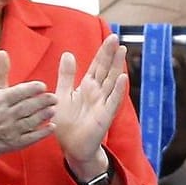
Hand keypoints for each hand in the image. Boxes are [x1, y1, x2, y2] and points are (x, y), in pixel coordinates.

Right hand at [0, 50, 55, 158]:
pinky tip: (52, 126)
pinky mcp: (16, 143)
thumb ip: (0, 72)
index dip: (32, 89)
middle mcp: (4, 115)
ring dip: (44, 115)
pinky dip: (43, 132)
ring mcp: (10, 131)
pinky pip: (32, 138)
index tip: (43, 86)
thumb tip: (3, 52)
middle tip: (54, 97)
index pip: (18, 93)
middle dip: (42, 102)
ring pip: (31, 122)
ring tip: (54, 109)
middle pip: (27, 107)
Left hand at [53, 33, 129, 174]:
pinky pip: (113, 101)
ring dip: (117, 66)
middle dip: (111, 54)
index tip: (110, 37)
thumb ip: (66, 75)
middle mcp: (97, 92)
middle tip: (116, 38)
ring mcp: (103, 103)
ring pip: (111, 81)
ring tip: (122, 51)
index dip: (103, 53)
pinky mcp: (105, 115)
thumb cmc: (66, 123)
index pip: (97, 66)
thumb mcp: (62, 94)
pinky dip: (118, 90)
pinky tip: (123, 78)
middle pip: (106, 70)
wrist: (71, 146)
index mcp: (87, 87)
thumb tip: (68, 53)